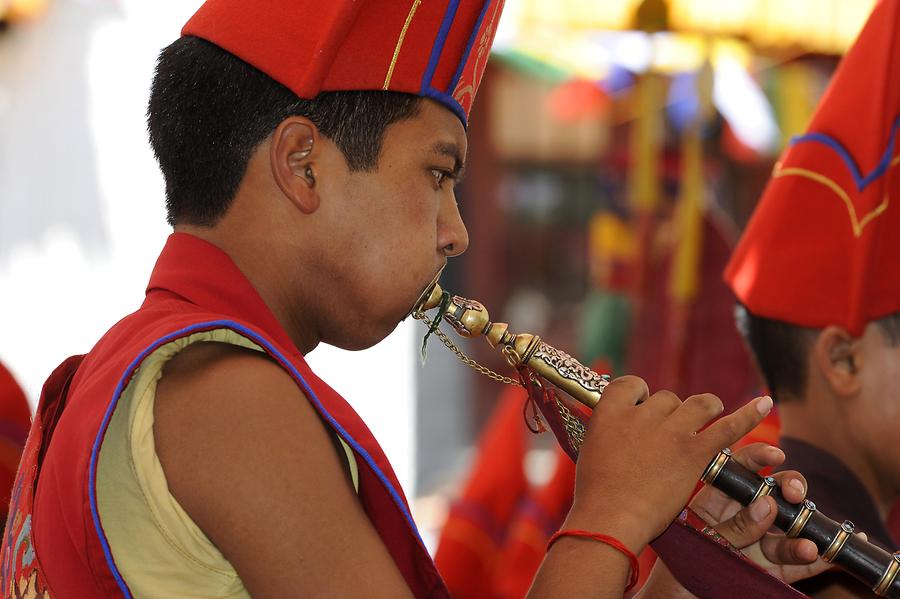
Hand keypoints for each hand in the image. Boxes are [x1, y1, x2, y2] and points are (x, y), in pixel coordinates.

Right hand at [563, 376, 773, 554]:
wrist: (610, 518)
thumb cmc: (595, 493)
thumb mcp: (591, 450)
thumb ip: (605, 432)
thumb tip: (614, 426)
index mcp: (611, 410)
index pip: (630, 385)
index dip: (640, 395)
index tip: (641, 406)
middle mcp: (642, 413)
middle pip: (667, 399)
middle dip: (671, 414)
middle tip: (669, 438)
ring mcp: (671, 430)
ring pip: (697, 404)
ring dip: (705, 408)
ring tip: (710, 415)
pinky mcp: (694, 451)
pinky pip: (728, 427)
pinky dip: (749, 414)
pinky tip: (765, 403)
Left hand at [688, 443, 830, 582]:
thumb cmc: (678, 566)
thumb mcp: (702, 543)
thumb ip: (734, 527)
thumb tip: (769, 505)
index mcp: (715, 501)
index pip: (738, 471)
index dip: (758, 457)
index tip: (776, 454)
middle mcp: (740, 518)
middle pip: (772, 495)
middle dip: (789, 489)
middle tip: (795, 494)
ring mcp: (756, 544)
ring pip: (786, 533)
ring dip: (803, 535)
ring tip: (810, 544)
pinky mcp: (767, 571)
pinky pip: (793, 565)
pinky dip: (814, 562)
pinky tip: (831, 557)